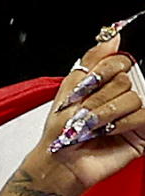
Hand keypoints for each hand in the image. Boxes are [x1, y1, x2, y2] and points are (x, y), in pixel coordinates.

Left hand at [21, 22, 139, 195]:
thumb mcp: (71, 88)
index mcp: (107, 83)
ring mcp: (134, 113)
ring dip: (105, 113)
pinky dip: (120, 124)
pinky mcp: (142, 131)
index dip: (103, 71)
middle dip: (98, 97)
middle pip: (125, 80)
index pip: (119, 61)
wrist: (60, 159)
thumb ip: (92, 60)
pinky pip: (141, 116)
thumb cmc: (62, 129)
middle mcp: (123, 96)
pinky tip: (107, 132)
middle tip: (84, 113)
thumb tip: (113, 36)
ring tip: (91, 126)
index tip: (86, 86)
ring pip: (132, 98)